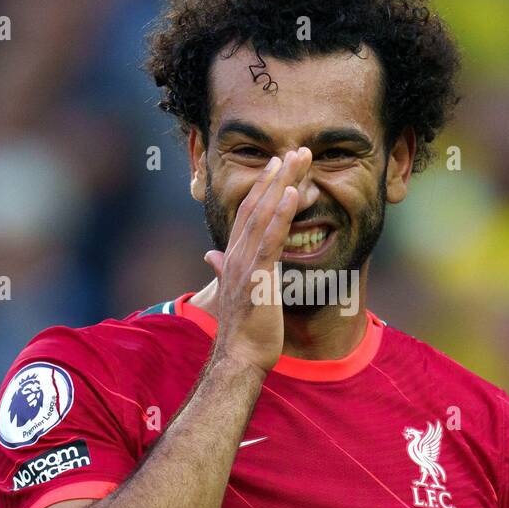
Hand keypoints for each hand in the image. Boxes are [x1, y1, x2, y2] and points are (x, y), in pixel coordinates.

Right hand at [202, 147, 311, 374]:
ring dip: (283, 183)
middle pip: (256, 204)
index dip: (262, 186)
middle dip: (277, 176)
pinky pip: (271, 237)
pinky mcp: (258, 274)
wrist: (239, 357)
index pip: (247, 212)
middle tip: (295, 150)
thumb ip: (222, 269)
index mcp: (232, 256)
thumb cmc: (242, 330)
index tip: (278, 165)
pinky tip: (294, 192)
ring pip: (264, 213)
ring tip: (298, 159)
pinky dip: (282, 213)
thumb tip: (210, 256)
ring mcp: (245, 263)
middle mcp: (236, 253)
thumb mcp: (232, 292)